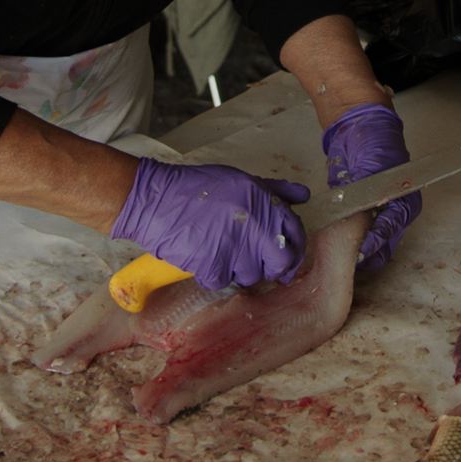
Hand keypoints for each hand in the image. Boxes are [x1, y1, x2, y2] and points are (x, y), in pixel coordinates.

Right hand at [109, 157, 309, 289]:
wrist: (157, 199)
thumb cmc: (198, 188)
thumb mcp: (241, 180)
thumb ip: (275, 190)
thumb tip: (303, 196)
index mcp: (263, 201)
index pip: (295, 233)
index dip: (294, 248)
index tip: (286, 256)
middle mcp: (254, 225)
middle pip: (281, 262)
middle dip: (274, 268)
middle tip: (260, 265)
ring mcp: (234, 247)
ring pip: (252, 275)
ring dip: (240, 270)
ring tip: (224, 254)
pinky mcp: (213, 264)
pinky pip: (223, 281)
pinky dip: (214, 274)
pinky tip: (205, 258)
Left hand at [323, 103, 419, 272]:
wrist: (358, 128)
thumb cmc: (375, 142)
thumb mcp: (375, 163)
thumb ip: (372, 187)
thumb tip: (370, 208)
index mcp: (405, 201)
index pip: (391, 228)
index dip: (375, 242)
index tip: (359, 253)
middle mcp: (393, 214)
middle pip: (383, 246)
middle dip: (365, 254)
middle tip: (344, 262)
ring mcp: (374, 216)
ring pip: (369, 247)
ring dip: (353, 252)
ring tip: (334, 258)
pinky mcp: (357, 216)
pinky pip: (352, 236)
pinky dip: (341, 242)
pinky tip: (327, 246)